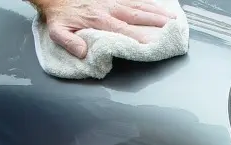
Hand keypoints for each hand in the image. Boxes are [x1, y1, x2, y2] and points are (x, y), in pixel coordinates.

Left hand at [33, 0, 176, 57]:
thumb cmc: (59, 16)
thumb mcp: (58, 32)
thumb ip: (70, 43)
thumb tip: (84, 53)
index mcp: (99, 22)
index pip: (124, 31)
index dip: (139, 37)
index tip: (153, 42)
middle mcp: (109, 9)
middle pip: (137, 16)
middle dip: (156, 21)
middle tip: (172, 27)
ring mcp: (112, 0)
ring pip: (139, 5)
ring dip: (156, 10)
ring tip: (172, 16)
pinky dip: (146, 1)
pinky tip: (158, 4)